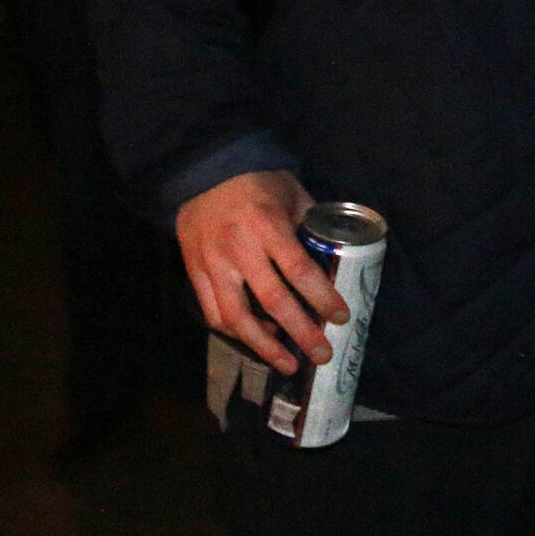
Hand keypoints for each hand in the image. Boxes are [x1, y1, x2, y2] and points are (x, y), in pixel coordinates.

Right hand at [175, 169, 346, 373]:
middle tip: (321, 354)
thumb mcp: (293, 193)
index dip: (321, 298)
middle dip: (300, 332)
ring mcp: (212, 264)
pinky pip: (213, 312)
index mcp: (268, 226)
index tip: (340, 318)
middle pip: (272, 301)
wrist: (203, 171)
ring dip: (263, 346)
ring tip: (287, 364)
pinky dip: (235, 332)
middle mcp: (239, 249)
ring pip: (236, 317)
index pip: (300, 271)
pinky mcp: (194, 272)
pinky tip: (256, 340)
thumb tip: (338, 254)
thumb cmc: (258, 181)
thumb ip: (312, 224)